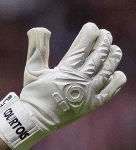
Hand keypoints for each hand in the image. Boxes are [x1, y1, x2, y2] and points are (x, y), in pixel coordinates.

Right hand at [0, 22, 124, 149]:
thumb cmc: (32, 94)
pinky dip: (116, 81)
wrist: (34, 121)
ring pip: (107, 70)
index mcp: (65, 70)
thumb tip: (39, 28)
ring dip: (113, 58)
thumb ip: (37, 48)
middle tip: (105, 35)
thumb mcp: (32, 70)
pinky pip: (110, 91)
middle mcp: (80, 80)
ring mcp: (88, 92)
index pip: (83, 45)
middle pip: (99, 55)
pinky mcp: (92, 104)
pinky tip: (117, 74)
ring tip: (115, 49)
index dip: (90, 33)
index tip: (91, 27)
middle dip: (104, 41)